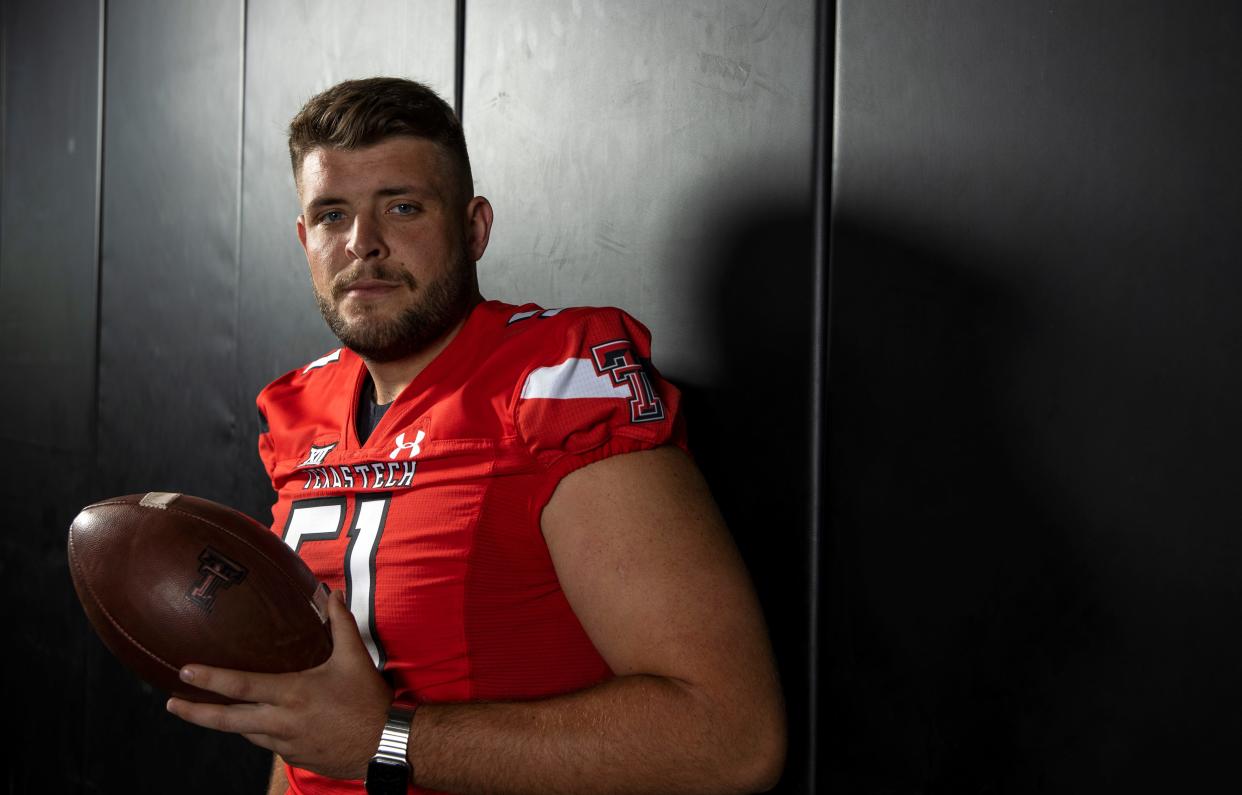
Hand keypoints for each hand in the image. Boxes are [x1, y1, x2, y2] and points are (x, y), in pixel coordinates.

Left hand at [166, 590, 393, 779]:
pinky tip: (260, 723)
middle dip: (195, 712)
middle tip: (171, 704)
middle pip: (227, 720)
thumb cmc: (368, 700)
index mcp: (292, 694)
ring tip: (210, 711)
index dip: (210, 678)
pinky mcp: (294, 758)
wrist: (384, 744)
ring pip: (246, 733)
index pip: (242, 686)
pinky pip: (268, 744)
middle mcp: (282, 721)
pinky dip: (259, 732)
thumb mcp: (355, 658)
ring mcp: (286, 744)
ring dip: (227, 722)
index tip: (185, 671)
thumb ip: (340, 624)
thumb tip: (333, 593)